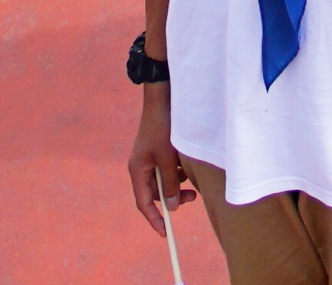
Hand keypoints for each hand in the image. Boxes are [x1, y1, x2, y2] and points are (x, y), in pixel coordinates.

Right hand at [126, 92, 195, 229]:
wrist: (162, 98)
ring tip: (193, 178)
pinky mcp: (159, 150)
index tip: (165, 233)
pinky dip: (179, 172)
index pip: (144, 203)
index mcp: (137, 170)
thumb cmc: (162, 128)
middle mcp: (141, 166)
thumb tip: (172, 207)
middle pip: (156, 193)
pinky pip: (168, 169)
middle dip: (173, 198)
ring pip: (165, 181)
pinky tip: (190, 166)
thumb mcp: (168, 158)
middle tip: (192, 198)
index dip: (154, 219)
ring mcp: (150, 158)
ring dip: (178, 184)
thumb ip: (170, 183)